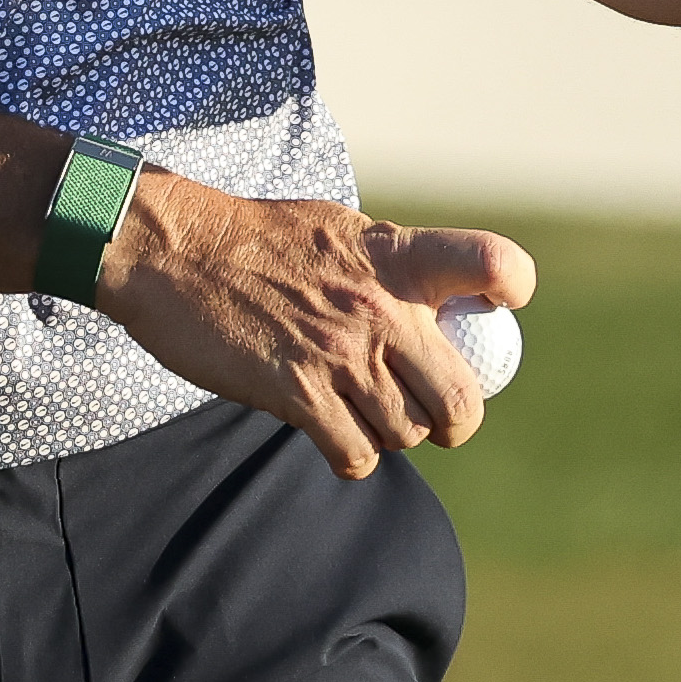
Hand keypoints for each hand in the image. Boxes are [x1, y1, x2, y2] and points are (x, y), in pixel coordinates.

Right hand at [94, 173, 537, 478]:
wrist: (173, 253)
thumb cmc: (253, 238)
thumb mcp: (336, 227)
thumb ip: (391, 262)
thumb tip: (436, 300)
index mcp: (398, 257)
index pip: (493, 266)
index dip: (507, 289)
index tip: (494, 307)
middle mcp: (381, 309)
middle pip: (462, 400)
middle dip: (454, 421)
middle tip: (431, 416)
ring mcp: (342, 356)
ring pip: (406, 434)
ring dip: (389, 434)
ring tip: (359, 411)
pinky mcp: (299, 395)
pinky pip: (356, 454)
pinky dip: (350, 454)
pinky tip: (330, 431)